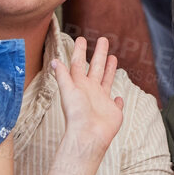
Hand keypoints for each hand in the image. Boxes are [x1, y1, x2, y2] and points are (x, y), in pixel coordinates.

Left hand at [50, 37, 124, 171]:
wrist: (88, 136)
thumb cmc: (76, 115)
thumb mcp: (68, 91)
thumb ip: (63, 76)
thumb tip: (54, 61)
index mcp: (80, 84)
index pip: (79, 64)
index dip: (80, 51)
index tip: (81, 38)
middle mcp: (91, 91)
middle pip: (96, 67)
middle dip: (99, 53)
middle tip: (103, 39)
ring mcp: (102, 101)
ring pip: (107, 80)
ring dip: (110, 69)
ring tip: (113, 57)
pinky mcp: (113, 111)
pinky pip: (116, 103)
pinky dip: (118, 100)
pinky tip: (118, 96)